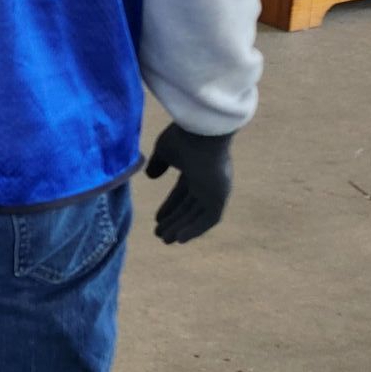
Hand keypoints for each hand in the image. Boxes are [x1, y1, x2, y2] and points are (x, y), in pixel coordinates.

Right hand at [144, 124, 233, 243]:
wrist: (202, 132)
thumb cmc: (183, 137)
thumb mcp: (164, 151)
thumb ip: (158, 164)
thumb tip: (150, 176)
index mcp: (196, 169)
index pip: (183, 193)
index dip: (170, 207)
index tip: (158, 219)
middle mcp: (208, 181)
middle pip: (190, 207)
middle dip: (175, 221)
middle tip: (160, 235)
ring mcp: (215, 189)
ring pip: (198, 215)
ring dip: (182, 228)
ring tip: (165, 240)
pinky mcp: (220, 196)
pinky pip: (209, 219)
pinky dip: (195, 230)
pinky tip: (180, 239)